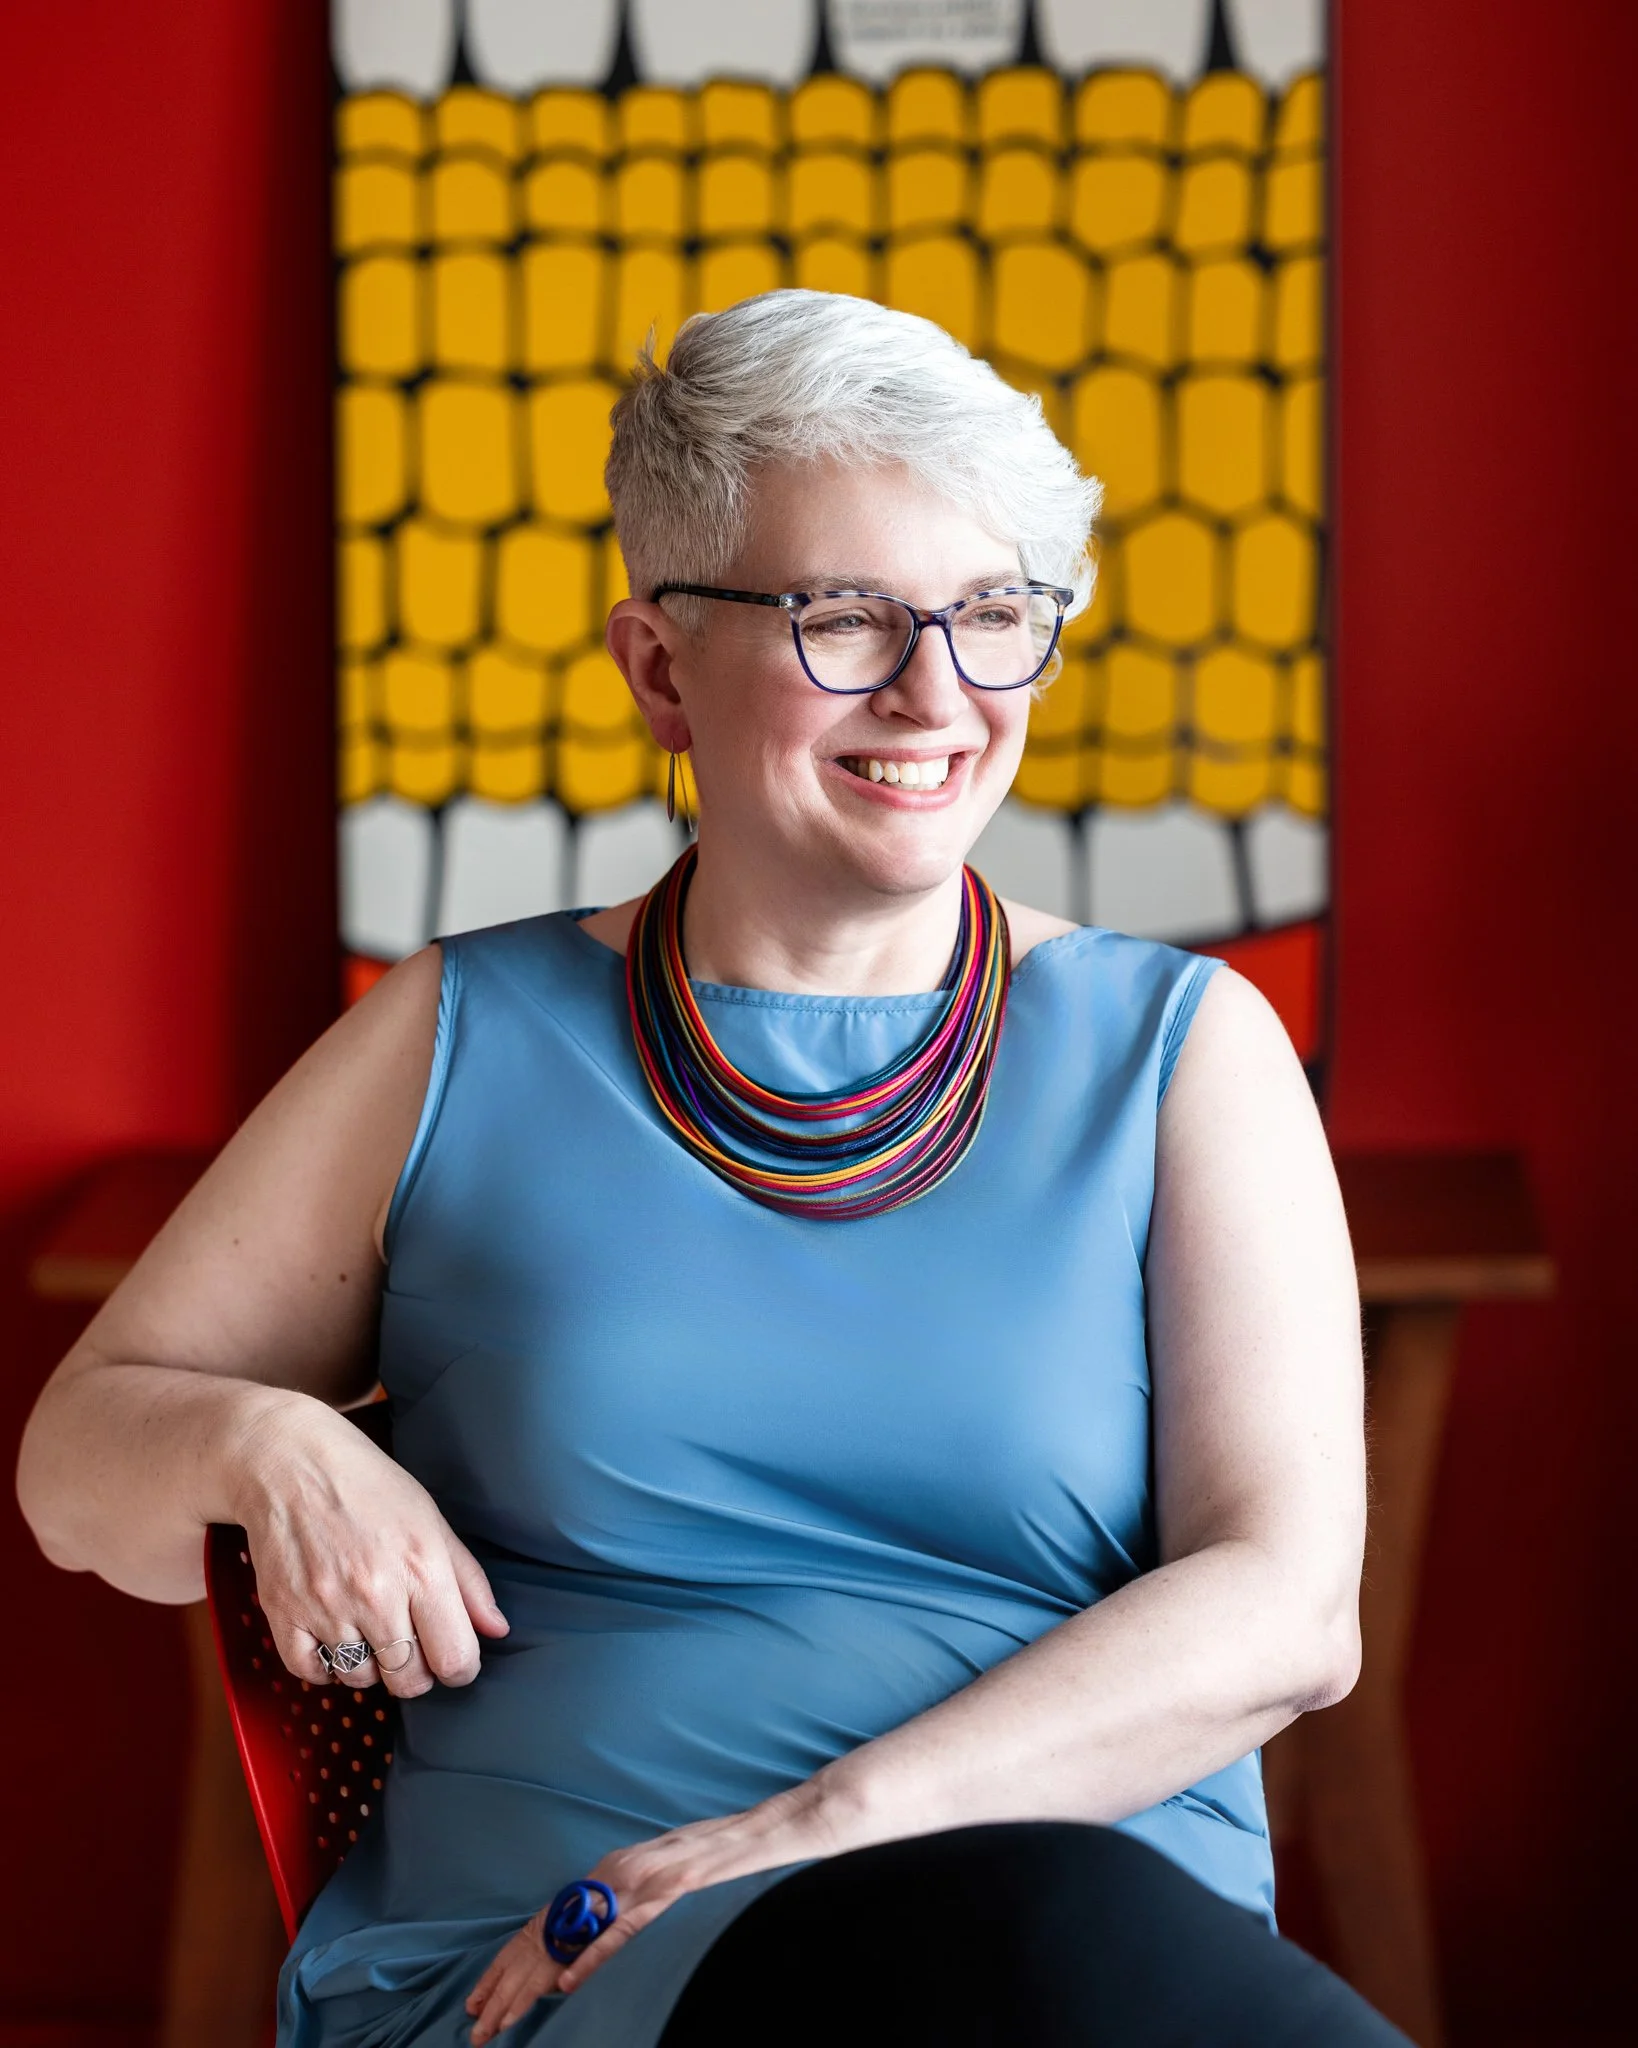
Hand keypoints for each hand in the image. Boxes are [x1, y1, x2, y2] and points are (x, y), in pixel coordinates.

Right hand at [232, 1394, 508, 1696]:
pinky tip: (334, 1640)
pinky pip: (310, 1672)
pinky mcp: (284, 1613)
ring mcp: (326, 1608)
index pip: (454, 1658)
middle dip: (418, 1672)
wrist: (291, 1462)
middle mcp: (376, 1595)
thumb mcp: (432, 1520)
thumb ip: (469, 1581)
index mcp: (422, 1569)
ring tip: (370, 1632)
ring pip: (360, 1679)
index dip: (461, 1669)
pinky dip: (325, 1667)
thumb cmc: (369, 1486)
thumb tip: (497, 1630)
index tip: (455, 1660)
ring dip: (371, 1667)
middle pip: (408, 1680)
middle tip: (412, 1646)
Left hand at [465, 1781, 844, 2038]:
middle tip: (476, 2022)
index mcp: (613, 1872)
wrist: (768, 1829)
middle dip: (507, 1980)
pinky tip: (567, 1983)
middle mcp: (617, 1872)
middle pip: (548, 1931)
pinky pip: (624, 1930)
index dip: (510, 1961)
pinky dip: (592, 1958)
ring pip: (573, 1936)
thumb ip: (628, 1905)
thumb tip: (593, 1941)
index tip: (482, 1997)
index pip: (548, 1921)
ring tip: (502, 2018)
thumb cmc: (719, 1858)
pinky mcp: (671, 1891)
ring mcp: (643, 1880)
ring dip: (532, 1981)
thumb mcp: (661, 1880)